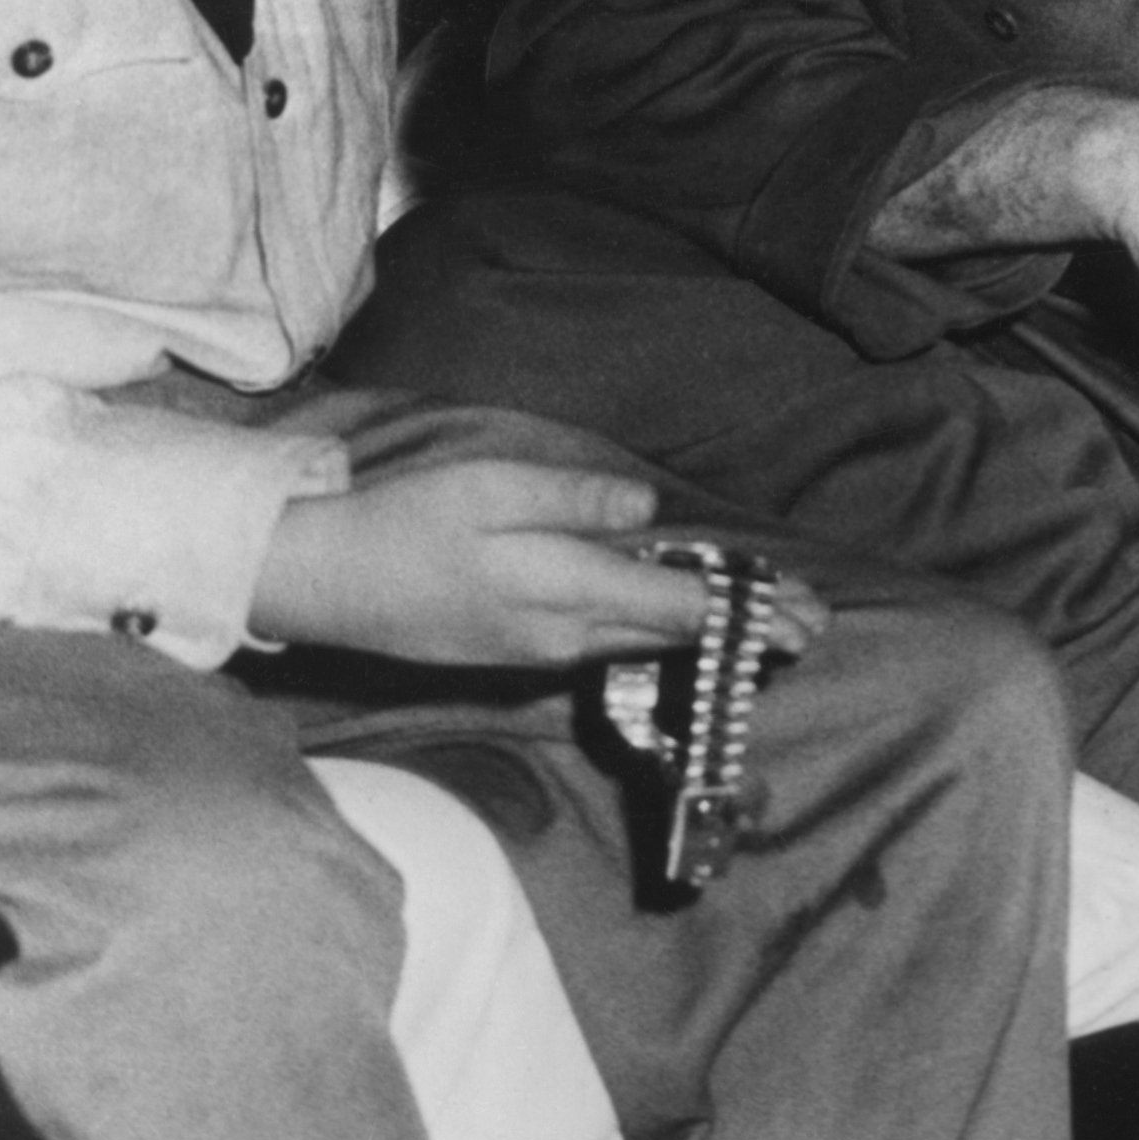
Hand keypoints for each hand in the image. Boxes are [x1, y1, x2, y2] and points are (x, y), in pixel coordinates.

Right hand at [247, 456, 824, 664]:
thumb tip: (646, 509)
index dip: (748, 612)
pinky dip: (655, 632)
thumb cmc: (405, 524)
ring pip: (642, 643)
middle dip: (744, 631)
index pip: (680, 608)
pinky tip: (672, 621)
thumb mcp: (492, 488)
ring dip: (705, 633)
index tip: (808, 615)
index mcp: (565, 592)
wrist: (324, 584)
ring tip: (760, 624)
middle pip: (672, 634)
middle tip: (814, 625)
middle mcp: (563, 636)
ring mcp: (538, 650)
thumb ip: (575, 499)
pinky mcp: (515, 650)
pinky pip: (606, 643)